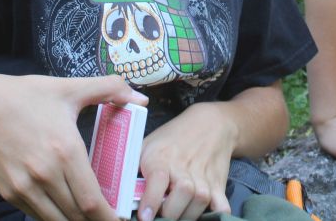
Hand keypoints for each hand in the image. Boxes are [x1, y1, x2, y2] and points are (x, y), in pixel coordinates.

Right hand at [0, 73, 146, 220]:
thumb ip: (110, 90)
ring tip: (89, 216)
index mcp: (65, 151)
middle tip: (108, 218)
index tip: (120, 218)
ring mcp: (25, 187)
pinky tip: (65, 210)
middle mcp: (45, 175)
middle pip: (76, 216)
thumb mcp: (70, 88)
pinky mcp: (9, 192)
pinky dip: (53, 217)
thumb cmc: (25, 96)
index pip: (91, 201)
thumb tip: (141, 99)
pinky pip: (37, 215)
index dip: (109, 217)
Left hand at [136, 103, 234, 220]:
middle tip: (161, 217)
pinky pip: (221, 204)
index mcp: (161, 157)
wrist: (211, 124)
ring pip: (200, 201)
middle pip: (183, 194)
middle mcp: (184, 166)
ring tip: (177, 215)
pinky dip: (217, 213)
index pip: (158, 178)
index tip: (146, 216)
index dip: (152, 199)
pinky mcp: (219, 183)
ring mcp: (204, 175)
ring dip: (188, 215)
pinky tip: (206, 214)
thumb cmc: (171, 139)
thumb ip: (130, 168)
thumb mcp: (146, 145)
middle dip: (170, 213)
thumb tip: (114, 194)